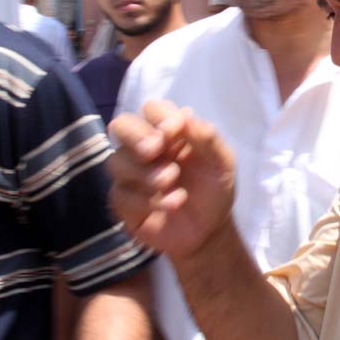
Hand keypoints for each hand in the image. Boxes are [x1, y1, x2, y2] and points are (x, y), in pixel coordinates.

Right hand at [108, 100, 235, 258]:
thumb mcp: (223, 162)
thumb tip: (185, 113)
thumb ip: (208, 138)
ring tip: (172, 183)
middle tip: (156, 150)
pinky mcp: (123, 202)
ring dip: (146, 173)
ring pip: (116, 161)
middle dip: (136, 136)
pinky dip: (147, 200)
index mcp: (168, 132)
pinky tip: (173, 204)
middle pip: (120, 125)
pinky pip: (120, 194)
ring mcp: (130, 174)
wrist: (210, 230)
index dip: (159, 116)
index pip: (151, 109)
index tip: (175, 131)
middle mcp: (144, 148)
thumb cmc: (214, 188)